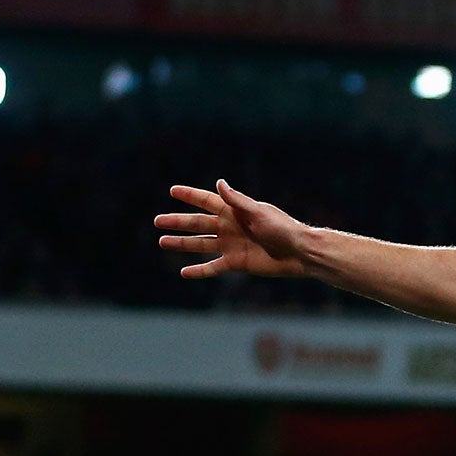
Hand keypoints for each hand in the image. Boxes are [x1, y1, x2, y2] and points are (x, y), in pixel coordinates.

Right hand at [155, 180, 309, 279]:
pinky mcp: (236, 263)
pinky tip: (184, 273)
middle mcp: (229, 227)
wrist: (298, 253)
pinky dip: (199, 271)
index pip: (206, 201)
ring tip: (162, 242)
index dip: (189, 196)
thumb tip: (219, 182)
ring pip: (200, 244)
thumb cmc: (282, 228)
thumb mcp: (258, 212)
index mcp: (234, 211)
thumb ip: (237, 200)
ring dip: (181, 244)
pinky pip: (213, 267)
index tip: (172, 191)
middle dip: (177, 222)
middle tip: (157, 221)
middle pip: (197, 224)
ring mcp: (231, 245)